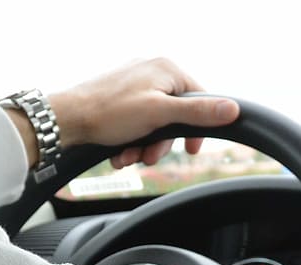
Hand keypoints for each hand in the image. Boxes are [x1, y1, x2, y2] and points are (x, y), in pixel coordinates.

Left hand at [48, 58, 239, 168]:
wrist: (67, 120)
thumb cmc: (110, 113)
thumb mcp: (161, 115)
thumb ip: (198, 112)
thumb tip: (232, 110)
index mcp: (167, 69)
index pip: (200, 99)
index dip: (197, 128)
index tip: (190, 150)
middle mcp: (153, 72)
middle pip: (176, 116)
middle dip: (162, 143)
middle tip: (148, 158)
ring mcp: (136, 85)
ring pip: (156, 124)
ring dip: (145, 147)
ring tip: (128, 156)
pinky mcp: (122, 99)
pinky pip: (139, 124)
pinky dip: (133, 141)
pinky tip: (120, 152)